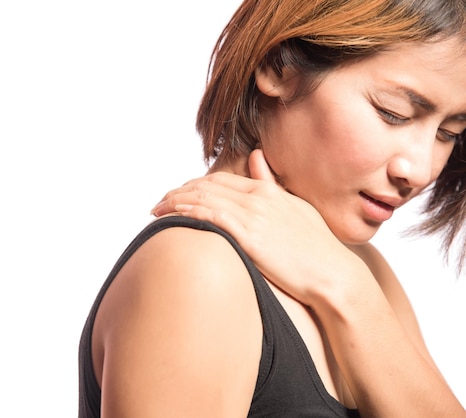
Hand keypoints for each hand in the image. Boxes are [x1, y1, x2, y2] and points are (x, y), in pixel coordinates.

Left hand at [151, 149, 362, 305]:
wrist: (334, 276)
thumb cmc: (317, 250)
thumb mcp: (296, 208)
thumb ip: (272, 183)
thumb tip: (256, 158)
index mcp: (267, 191)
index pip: (220, 180)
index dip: (194, 187)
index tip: (177, 196)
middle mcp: (258, 197)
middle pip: (206, 185)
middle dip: (178, 193)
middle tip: (159, 203)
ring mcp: (253, 214)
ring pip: (203, 197)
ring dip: (175, 202)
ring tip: (156, 210)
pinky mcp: (250, 234)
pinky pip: (210, 215)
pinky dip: (187, 211)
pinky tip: (171, 215)